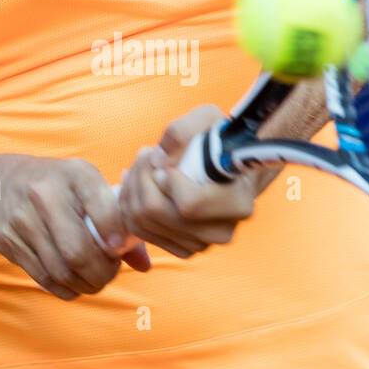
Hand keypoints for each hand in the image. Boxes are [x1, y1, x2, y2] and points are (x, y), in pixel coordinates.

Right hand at [0, 156, 150, 299]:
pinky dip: (64, 289)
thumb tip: (144, 266)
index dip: (115, 235)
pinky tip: (73, 283)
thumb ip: (119, 222)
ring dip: (84, 285)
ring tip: (94, 281)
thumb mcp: (89, 188)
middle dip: (102, 273)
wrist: (3, 183)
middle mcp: (44, 193)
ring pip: (60, 270)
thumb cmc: (62, 189)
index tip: (118, 249)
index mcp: (75, 174)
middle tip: (109, 274)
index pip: (101, 207)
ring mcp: (21, 218)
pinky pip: (42, 277)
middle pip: (78, 251)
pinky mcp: (6, 239)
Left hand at [117, 106, 258, 259]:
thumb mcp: (207, 118)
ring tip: (142, 164)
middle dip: (141, 178)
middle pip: (157, 213)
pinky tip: (137, 183)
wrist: (228, 166)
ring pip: (143, 223)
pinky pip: (139, 231)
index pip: (189, 204)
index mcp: (238, 204)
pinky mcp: (181, 249)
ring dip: (132, 188)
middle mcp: (222, 232)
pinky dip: (129, 205)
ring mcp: (201, 245)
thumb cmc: (219, 140)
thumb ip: (182, 131)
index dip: (167, 179)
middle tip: (145, 153)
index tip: (165, 160)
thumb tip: (157, 161)